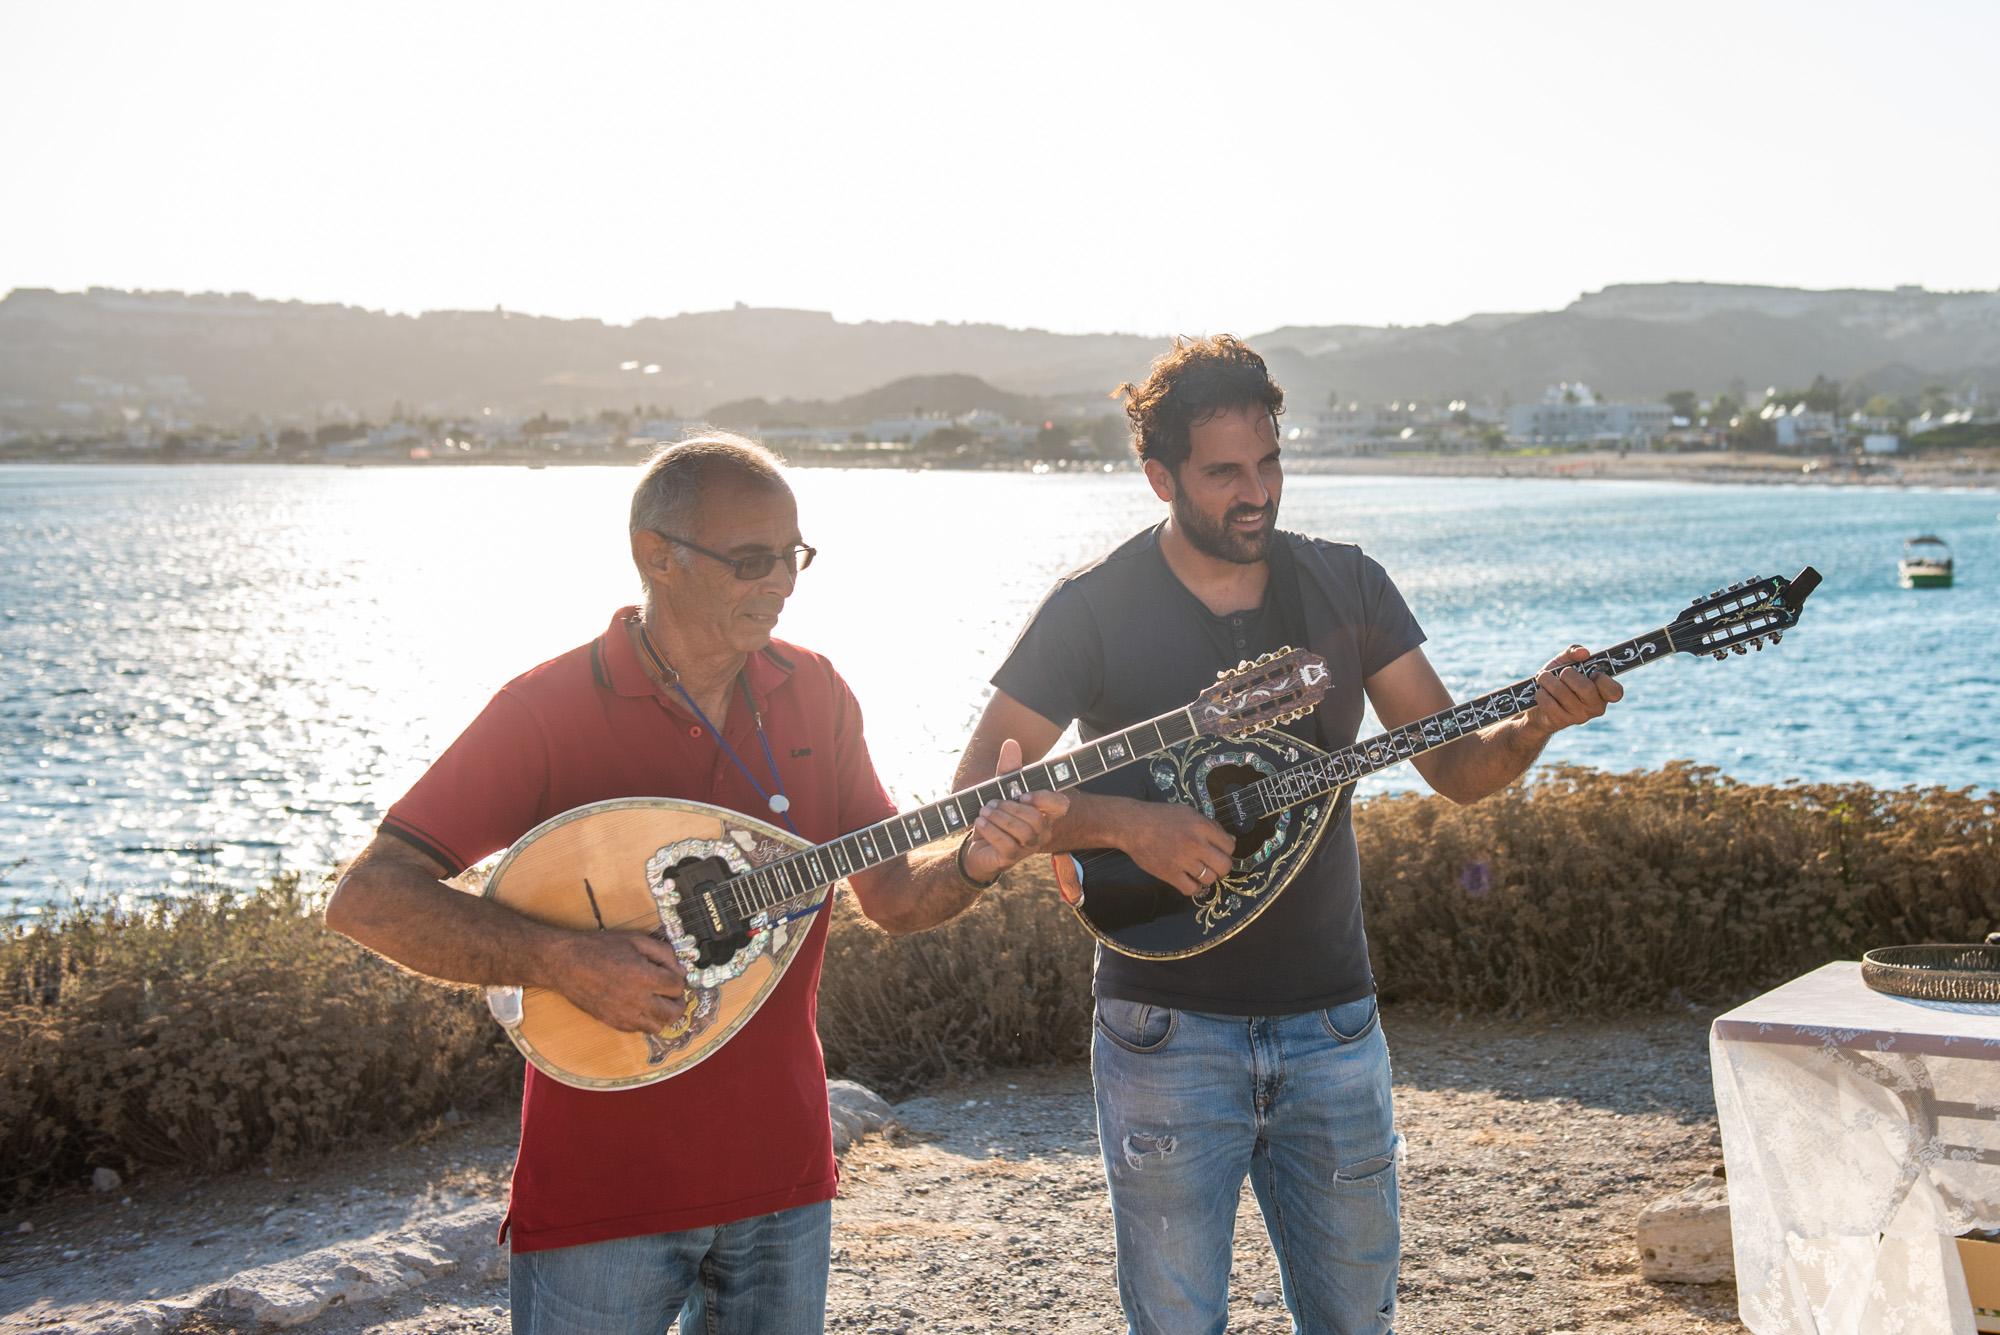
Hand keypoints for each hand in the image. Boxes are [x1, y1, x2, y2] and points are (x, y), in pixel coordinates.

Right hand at [546, 930, 687, 1034]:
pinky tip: (639, 1006)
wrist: (564, 962)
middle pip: (672, 1013)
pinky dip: (644, 1020)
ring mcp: (622, 1014)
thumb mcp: (634, 939)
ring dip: (662, 1014)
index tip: (672, 973)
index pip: (677, 986)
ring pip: (657, 1026)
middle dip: (678, 1002)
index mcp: (642, 976)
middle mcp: (635, 999)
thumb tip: (680, 969)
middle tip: (673, 993)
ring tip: (657, 1001)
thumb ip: (663, 952)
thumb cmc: (597, 948)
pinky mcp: (611, 1022)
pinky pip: (637, 1030)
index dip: (679, 978)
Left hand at [962, 738, 1070, 883]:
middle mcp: (1042, 831)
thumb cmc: (996, 814)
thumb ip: (1008, 768)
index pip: (1060, 804)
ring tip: (984, 811)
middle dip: (1010, 808)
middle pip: (1036, 818)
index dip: (1044, 798)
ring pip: (1023, 832)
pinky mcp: (1012, 858)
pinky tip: (980, 823)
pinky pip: (1008, 845)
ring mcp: (1029, 846)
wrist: (978, 844)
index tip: (1022, 794)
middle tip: (991, 803)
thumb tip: (1011, 742)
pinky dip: (991, 831)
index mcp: (1044, 812)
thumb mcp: (1000, 789)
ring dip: (1000, 819)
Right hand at [1116, 799, 1237, 899]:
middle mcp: (1194, 843)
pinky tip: (1187, 879)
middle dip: (1220, 867)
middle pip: (1224, 866)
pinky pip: (1191, 889)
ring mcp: (1182, 860)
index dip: (1226, 850)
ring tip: (1195, 869)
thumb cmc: (1160, 817)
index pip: (1230, 846)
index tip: (1217, 851)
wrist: (1132, 824)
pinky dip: (1192, 887)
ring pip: (1209, 879)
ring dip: (1205, 876)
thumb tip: (1231, 840)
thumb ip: (1211, 826)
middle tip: (1211, 863)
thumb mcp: (1188, 813)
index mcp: (1201, 826)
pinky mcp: (1169, 873)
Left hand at [1528, 644, 1623, 735]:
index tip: (1592, 673)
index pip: (1615, 692)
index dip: (1603, 680)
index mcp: (1603, 692)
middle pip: (1586, 688)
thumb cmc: (1557, 679)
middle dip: (1567, 674)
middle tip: (1561, 673)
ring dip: (1548, 680)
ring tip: (1543, 678)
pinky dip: (1541, 693)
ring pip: (1563, 693)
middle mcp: (1595, 707)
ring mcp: (1579, 717)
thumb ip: (1574, 652)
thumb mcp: (1564, 661)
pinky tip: (1541, 692)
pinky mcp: (1561, 722)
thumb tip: (1583, 652)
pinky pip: (1549, 703)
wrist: (1536, 702)